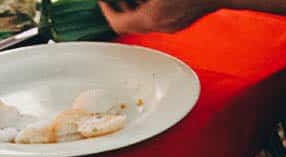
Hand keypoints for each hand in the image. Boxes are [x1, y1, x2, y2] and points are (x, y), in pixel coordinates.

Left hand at [99, 0, 223, 33]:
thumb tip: (118, 0)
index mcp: (151, 17)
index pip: (117, 23)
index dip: (106, 10)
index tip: (102, 1)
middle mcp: (161, 26)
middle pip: (130, 25)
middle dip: (119, 9)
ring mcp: (174, 25)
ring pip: (145, 21)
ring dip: (134, 9)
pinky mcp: (183, 21)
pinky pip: (159, 19)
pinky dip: (150, 9)